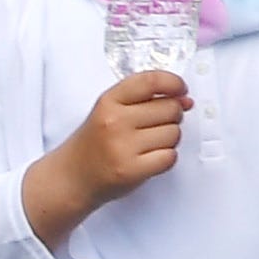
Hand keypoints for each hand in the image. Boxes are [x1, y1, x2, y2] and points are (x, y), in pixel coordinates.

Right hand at [58, 68, 191, 204]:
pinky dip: (166, 158)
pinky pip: (170, 157)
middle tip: (157, 124)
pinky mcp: (131, 171)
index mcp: (109, 101)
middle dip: (173, 116)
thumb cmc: (95, 142)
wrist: (71, 177)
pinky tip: (150, 158)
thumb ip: (145, 100)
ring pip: (173, 133)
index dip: (174, 83)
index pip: (151, 81)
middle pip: (170, 108)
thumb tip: (186, 100)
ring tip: (149, 144)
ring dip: (169, 139)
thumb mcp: (109, 110)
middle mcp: (115, 121)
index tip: (181, 90)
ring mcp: (122, 147)